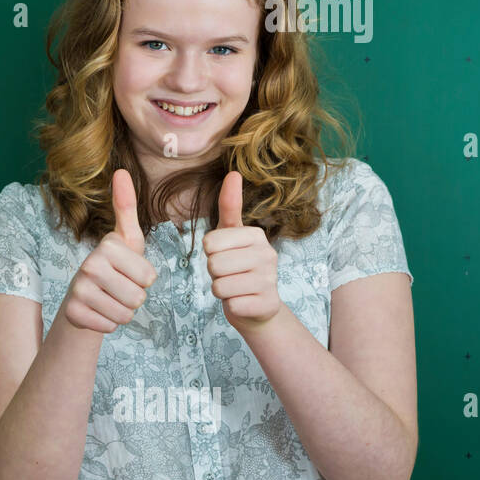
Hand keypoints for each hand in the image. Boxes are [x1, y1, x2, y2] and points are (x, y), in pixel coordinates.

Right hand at [59, 169, 158, 333]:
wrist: (82, 298)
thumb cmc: (113, 267)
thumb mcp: (126, 239)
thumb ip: (126, 206)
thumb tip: (120, 170)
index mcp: (107, 246)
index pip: (149, 277)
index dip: (144, 279)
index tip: (128, 272)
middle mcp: (89, 265)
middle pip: (138, 297)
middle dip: (134, 298)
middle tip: (118, 288)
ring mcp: (79, 289)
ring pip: (125, 314)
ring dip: (122, 312)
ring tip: (109, 300)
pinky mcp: (73, 312)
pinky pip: (110, 327)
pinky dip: (108, 324)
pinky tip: (98, 312)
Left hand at [202, 171, 282, 332]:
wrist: (257, 307)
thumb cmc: (238, 266)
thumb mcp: (231, 235)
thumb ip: (229, 206)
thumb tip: (234, 172)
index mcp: (256, 235)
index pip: (210, 243)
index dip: (210, 254)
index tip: (226, 256)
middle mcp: (268, 255)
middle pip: (213, 265)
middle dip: (214, 273)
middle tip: (230, 274)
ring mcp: (270, 281)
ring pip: (219, 286)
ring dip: (221, 290)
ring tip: (236, 287)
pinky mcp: (267, 305)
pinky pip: (230, 305)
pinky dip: (231, 306)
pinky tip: (244, 301)